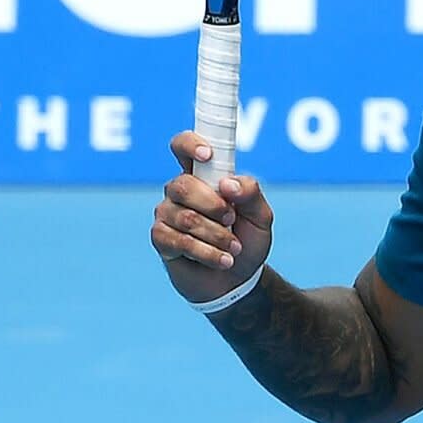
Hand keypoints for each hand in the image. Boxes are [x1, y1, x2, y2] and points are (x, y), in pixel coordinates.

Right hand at [152, 131, 276, 304]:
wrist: (238, 278)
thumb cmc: (247, 239)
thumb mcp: (261, 216)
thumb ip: (251, 193)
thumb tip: (227, 184)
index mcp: (204, 175)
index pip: (183, 146)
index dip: (190, 144)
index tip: (207, 155)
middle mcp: (180, 190)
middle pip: (183, 185)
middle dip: (213, 205)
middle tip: (232, 219)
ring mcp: (167, 213)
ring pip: (184, 217)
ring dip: (216, 235)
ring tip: (234, 248)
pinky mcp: (161, 238)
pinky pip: (177, 241)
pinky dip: (206, 252)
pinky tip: (223, 260)